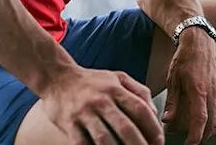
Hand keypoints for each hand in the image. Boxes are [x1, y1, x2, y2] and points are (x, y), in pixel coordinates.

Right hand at [44, 67, 163, 144]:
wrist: (56, 77)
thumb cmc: (91, 81)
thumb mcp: (117, 77)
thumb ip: (139, 92)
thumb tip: (154, 113)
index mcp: (115, 89)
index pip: (140, 109)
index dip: (153, 128)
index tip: (159, 141)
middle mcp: (101, 101)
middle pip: (125, 128)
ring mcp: (84, 113)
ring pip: (105, 139)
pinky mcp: (69, 124)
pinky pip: (83, 144)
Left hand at [162, 30, 215, 144]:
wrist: (200, 42)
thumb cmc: (183, 59)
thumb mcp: (173, 79)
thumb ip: (172, 101)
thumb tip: (166, 120)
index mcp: (198, 90)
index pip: (200, 120)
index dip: (195, 136)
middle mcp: (213, 92)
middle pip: (212, 124)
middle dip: (203, 138)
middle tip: (192, 144)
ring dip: (211, 132)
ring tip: (200, 137)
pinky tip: (211, 125)